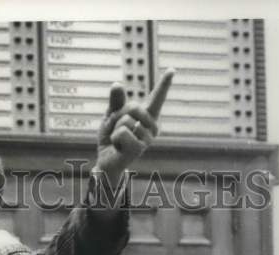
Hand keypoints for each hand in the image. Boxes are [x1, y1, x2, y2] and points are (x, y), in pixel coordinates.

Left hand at [96, 69, 173, 188]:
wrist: (106, 161)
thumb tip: (117, 84)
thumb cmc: (111, 137)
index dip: (164, 84)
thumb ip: (116, 101)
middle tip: (118, 130)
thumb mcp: (112, 115)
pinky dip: (114, 138)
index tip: (172, 70)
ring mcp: (147, 139)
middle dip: (119, 116)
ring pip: (125, 121)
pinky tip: (118, 147)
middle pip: (133, 107)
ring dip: (115, 130)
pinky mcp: (139, 148)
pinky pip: (121, 132)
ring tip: (119, 140)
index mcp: (148, 116)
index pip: (157, 97)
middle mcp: (152, 127)